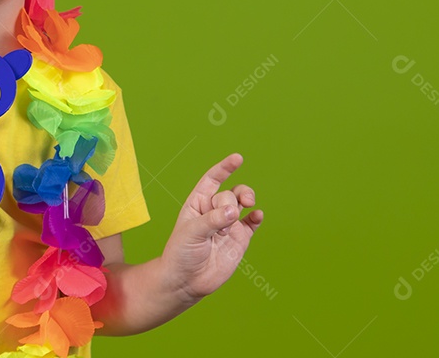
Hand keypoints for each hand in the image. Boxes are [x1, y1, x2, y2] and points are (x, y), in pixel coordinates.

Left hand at [160, 153, 262, 303]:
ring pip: (242, 202)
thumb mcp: (191, 232)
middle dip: (230, 198)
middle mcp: (214, 211)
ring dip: (247, 198)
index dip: (224, 168)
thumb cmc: (181, 253)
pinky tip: (256, 215)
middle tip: (227, 215)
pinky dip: (256, 217)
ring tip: (248, 204)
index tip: (238, 158)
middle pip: (229, 192)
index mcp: (197, 203)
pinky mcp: (239, 239)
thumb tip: (235, 211)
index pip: (212, 179)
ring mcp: (228, 224)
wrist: (186, 281)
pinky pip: (252, 223)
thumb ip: (213, 220)